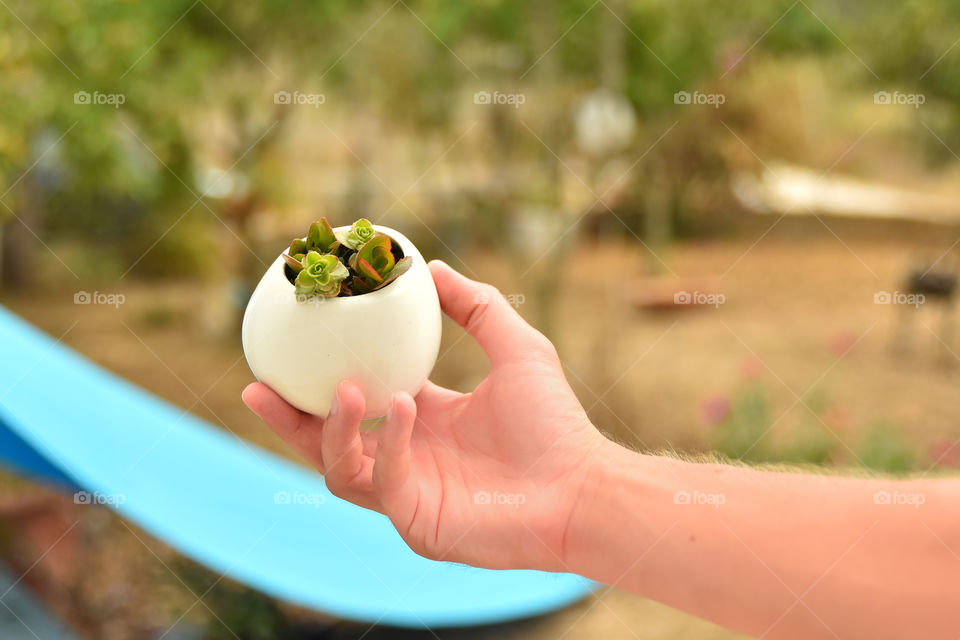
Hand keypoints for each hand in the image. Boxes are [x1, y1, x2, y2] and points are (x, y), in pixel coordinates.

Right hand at [243, 260, 605, 570]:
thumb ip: (476, 306)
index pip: (356, 398)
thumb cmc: (555, 423)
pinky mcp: (417, 523)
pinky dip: (391, 442)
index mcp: (420, 420)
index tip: (293, 343)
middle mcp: (406, 457)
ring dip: (333, 429)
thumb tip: (433, 266)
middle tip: (256, 385)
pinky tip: (404, 407)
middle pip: (326, 442)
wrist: (583, 485)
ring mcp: (407, 494)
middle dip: (287, 419)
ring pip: (338, 469)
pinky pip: (384, 481)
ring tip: (345, 389)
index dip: (320, 377)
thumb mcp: (516, 347)